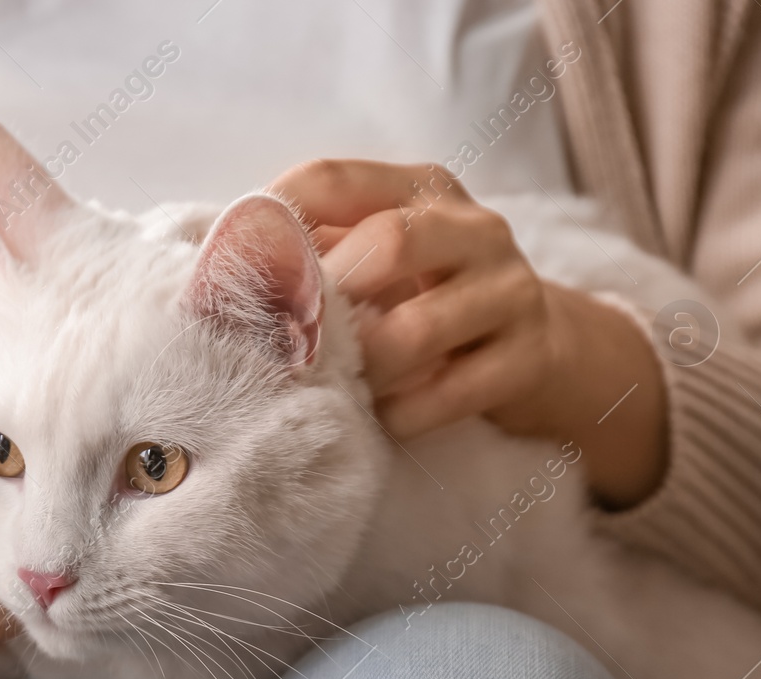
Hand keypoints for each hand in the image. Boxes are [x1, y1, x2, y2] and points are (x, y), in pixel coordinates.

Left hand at [269, 159, 667, 507]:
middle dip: (325, 299)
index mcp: (421, 190)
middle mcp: (473, 229)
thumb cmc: (430, 299)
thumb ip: (318, 248)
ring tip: (340, 387)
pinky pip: (444, 396)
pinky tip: (384, 415)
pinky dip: (399, 414)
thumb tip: (219, 267)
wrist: (541, 351)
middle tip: (289, 342)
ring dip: (360, 370)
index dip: (273, 220)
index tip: (232, 269)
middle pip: (387, 243)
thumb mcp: (382, 259)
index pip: (333, 179)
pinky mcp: (528, 359)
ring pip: (412, 332)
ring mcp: (509, 292)